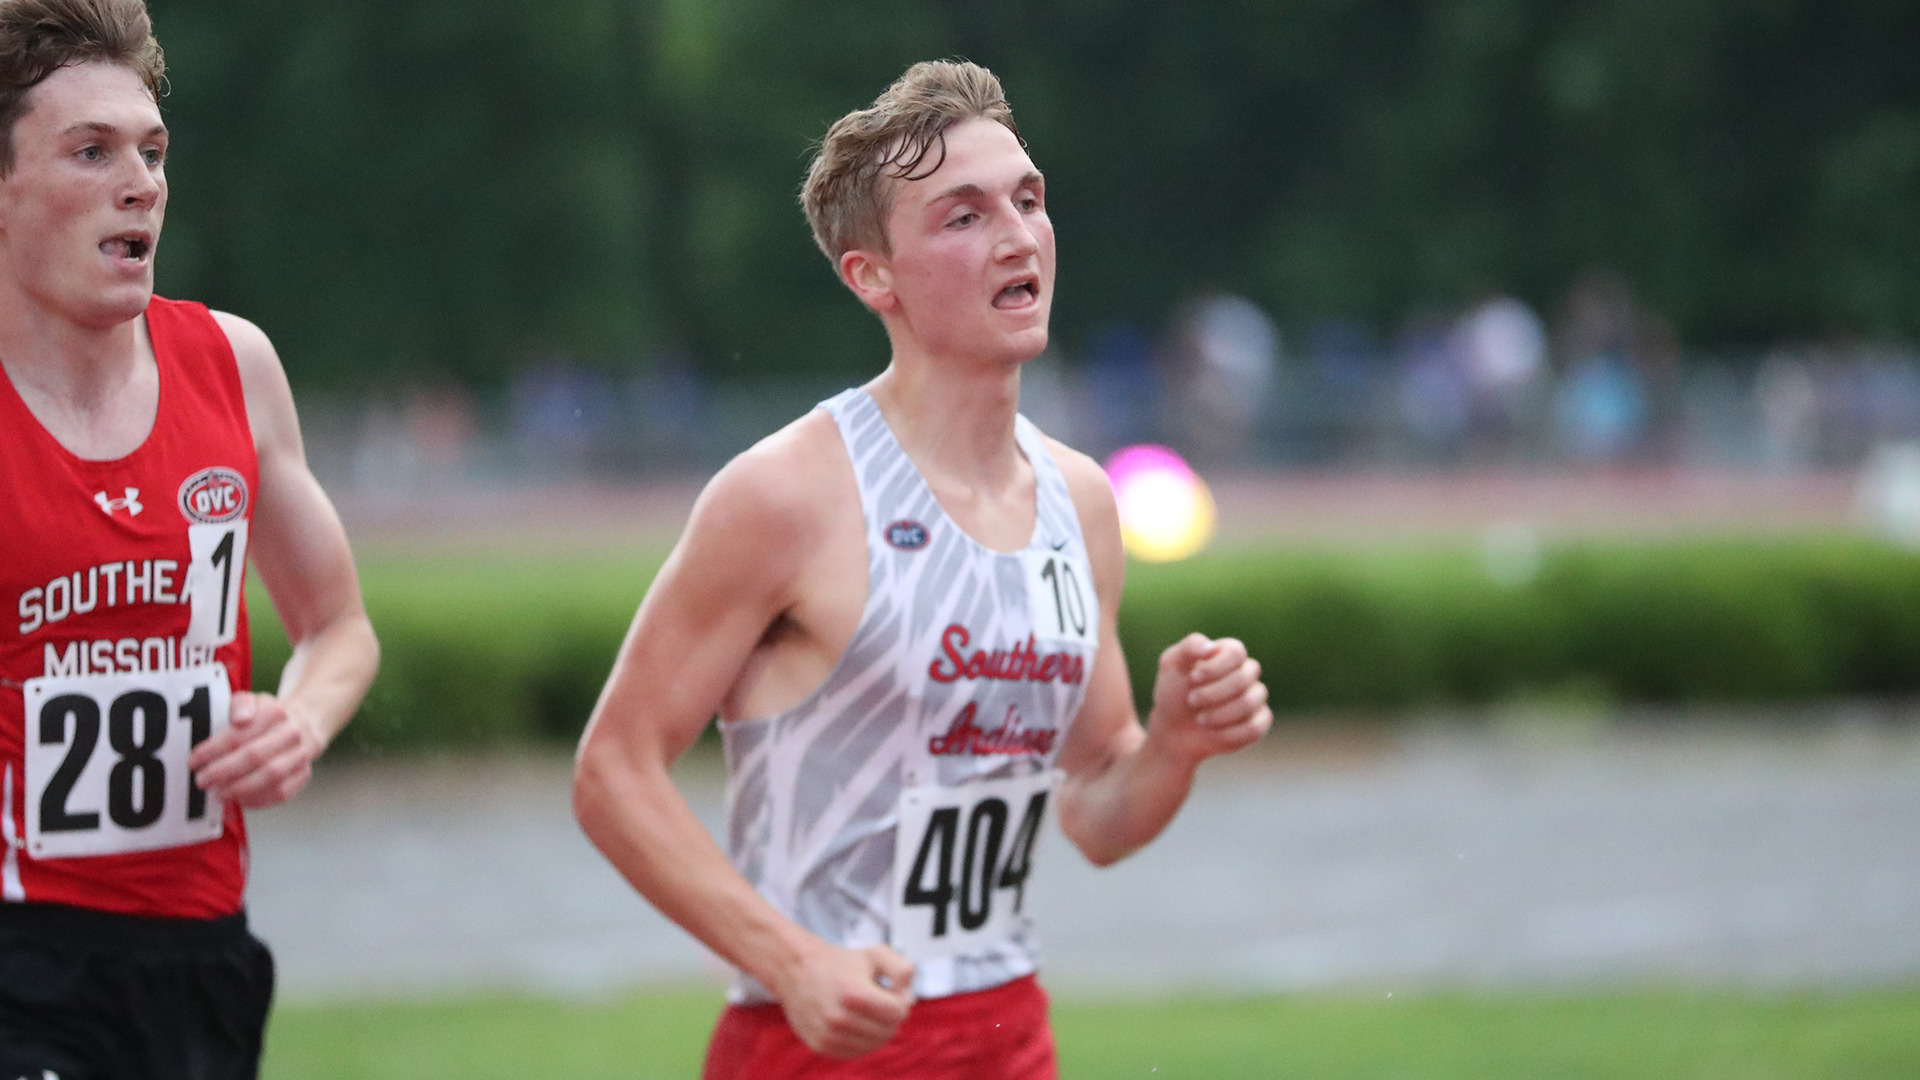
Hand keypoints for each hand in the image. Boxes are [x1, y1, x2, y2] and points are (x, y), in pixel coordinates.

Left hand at [187, 691, 324, 808]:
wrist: (300, 725)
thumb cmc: (266, 717)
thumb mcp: (251, 701)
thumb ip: (240, 704)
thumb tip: (240, 719)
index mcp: (275, 712)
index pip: (239, 734)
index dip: (213, 750)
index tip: (193, 761)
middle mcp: (291, 733)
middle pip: (255, 756)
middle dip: (223, 772)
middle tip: (202, 781)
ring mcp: (300, 755)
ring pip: (271, 777)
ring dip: (240, 789)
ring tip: (218, 793)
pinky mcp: (303, 775)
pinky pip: (281, 793)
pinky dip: (257, 800)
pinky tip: (239, 799)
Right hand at [773, 941, 915, 1058]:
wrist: (797, 970)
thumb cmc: (840, 962)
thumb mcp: (875, 954)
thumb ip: (902, 970)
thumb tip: (908, 1001)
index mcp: (854, 994)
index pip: (898, 1012)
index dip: (900, 999)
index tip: (888, 989)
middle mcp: (839, 1018)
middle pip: (888, 1030)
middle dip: (890, 1015)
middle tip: (877, 999)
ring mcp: (828, 1035)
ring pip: (874, 1044)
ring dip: (877, 1028)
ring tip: (864, 1009)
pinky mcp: (821, 1046)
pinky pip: (856, 1051)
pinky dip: (861, 1039)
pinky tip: (854, 1021)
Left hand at [1147, 633, 1271, 764]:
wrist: (1174, 727)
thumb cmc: (1174, 691)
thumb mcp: (1172, 664)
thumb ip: (1189, 647)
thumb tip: (1210, 648)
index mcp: (1230, 653)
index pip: (1236, 652)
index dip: (1215, 666)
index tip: (1192, 677)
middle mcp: (1247, 673)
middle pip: (1245, 677)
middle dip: (1213, 693)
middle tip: (1191, 700)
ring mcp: (1255, 698)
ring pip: (1249, 703)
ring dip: (1219, 714)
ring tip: (1199, 719)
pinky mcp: (1258, 722)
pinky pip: (1255, 727)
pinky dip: (1230, 733)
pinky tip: (1212, 732)